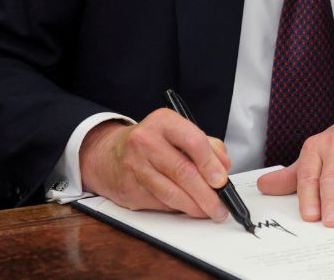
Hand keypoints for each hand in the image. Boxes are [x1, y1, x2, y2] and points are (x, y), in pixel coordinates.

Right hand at [79, 110, 231, 220]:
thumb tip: (223, 168)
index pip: (193, 142)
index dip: (211, 164)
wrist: (109, 154)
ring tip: (209, 211)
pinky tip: (188, 208)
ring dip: (195, 207)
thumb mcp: (178, 132)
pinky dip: (178, 208)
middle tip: (221, 205)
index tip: (222, 181)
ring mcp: (135, 167)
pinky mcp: (130, 189)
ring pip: (171, 193)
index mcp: (163, 122)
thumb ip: (207, 146)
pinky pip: (161, 203)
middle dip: (207, 194)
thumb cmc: (152, 142)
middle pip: (183, 172)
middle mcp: (146, 142)